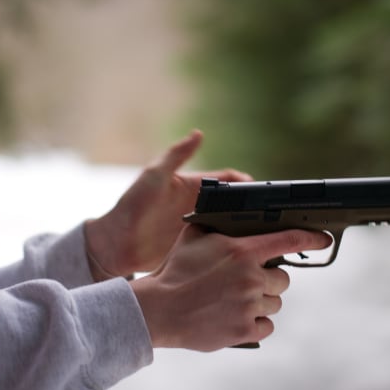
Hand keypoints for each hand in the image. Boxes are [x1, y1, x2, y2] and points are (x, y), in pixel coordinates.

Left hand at [84, 130, 251, 278]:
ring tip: (265, 238)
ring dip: (248, 230)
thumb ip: (176, 156)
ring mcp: (201, 227)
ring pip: (234, 226)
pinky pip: (222, 247)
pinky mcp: (197, 248)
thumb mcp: (153, 176)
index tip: (263, 193)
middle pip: (237, 203)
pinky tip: (246, 255)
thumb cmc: (132, 205)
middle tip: (273, 218)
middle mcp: (201, 205)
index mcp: (194, 186)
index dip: (247, 183)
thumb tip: (198, 133)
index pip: (230, 179)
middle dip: (255, 208)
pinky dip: (235, 248)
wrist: (117, 243)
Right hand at [131, 226, 332, 350]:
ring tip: (234, 302)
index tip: (324, 240)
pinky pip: (267, 325)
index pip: (289, 240)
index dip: (311, 238)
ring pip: (275, 303)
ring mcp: (250, 305)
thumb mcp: (191, 237)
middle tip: (244, 283)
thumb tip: (225, 212)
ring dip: (260, 302)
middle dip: (267, 280)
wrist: (158, 310)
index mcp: (242, 251)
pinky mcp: (246, 329)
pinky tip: (235, 318)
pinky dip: (255, 323)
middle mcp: (251, 277)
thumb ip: (214, 224)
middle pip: (283, 279)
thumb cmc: (173, 271)